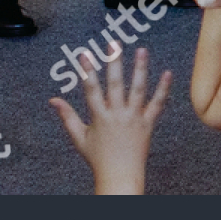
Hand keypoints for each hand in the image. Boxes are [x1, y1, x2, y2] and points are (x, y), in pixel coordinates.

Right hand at [49, 47, 171, 194]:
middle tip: (114, 43)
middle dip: (114, 62)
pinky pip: (157, 104)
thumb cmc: (98, 158)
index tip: (84, 53)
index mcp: (98, 117)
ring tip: (142, 50)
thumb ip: (67, 117)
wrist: (120, 176)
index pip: (91, 89)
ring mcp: (134, 118)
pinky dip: (163, 89)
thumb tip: (53, 100)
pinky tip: (167, 72)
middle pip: (115, 84)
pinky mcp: (148, 124)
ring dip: (140, 69)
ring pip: (138, 90)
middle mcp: (117, 115)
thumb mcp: (79, 138)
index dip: (87, 71)